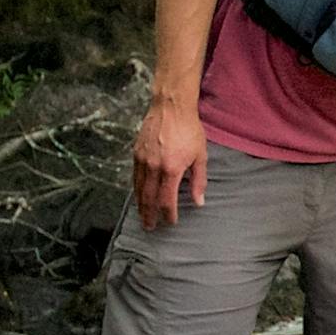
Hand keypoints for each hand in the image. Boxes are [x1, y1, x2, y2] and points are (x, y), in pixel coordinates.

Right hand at [132, 101, 207, 229]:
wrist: (171, 107)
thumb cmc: (189, 129)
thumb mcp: (200, 155)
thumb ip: (199, 180)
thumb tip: (199, 202)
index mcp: (171, 169)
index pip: (167, 200)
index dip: (168, 214)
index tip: (170, 222)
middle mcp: (153, 167)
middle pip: (149, 198)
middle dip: (149, 215)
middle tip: (149, 227)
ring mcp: (142, 160)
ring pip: (139, 189)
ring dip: (140, 205)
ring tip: (142, 215)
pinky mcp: (136, 153)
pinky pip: (134, 176)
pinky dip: (136, 189)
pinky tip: (138, 195)